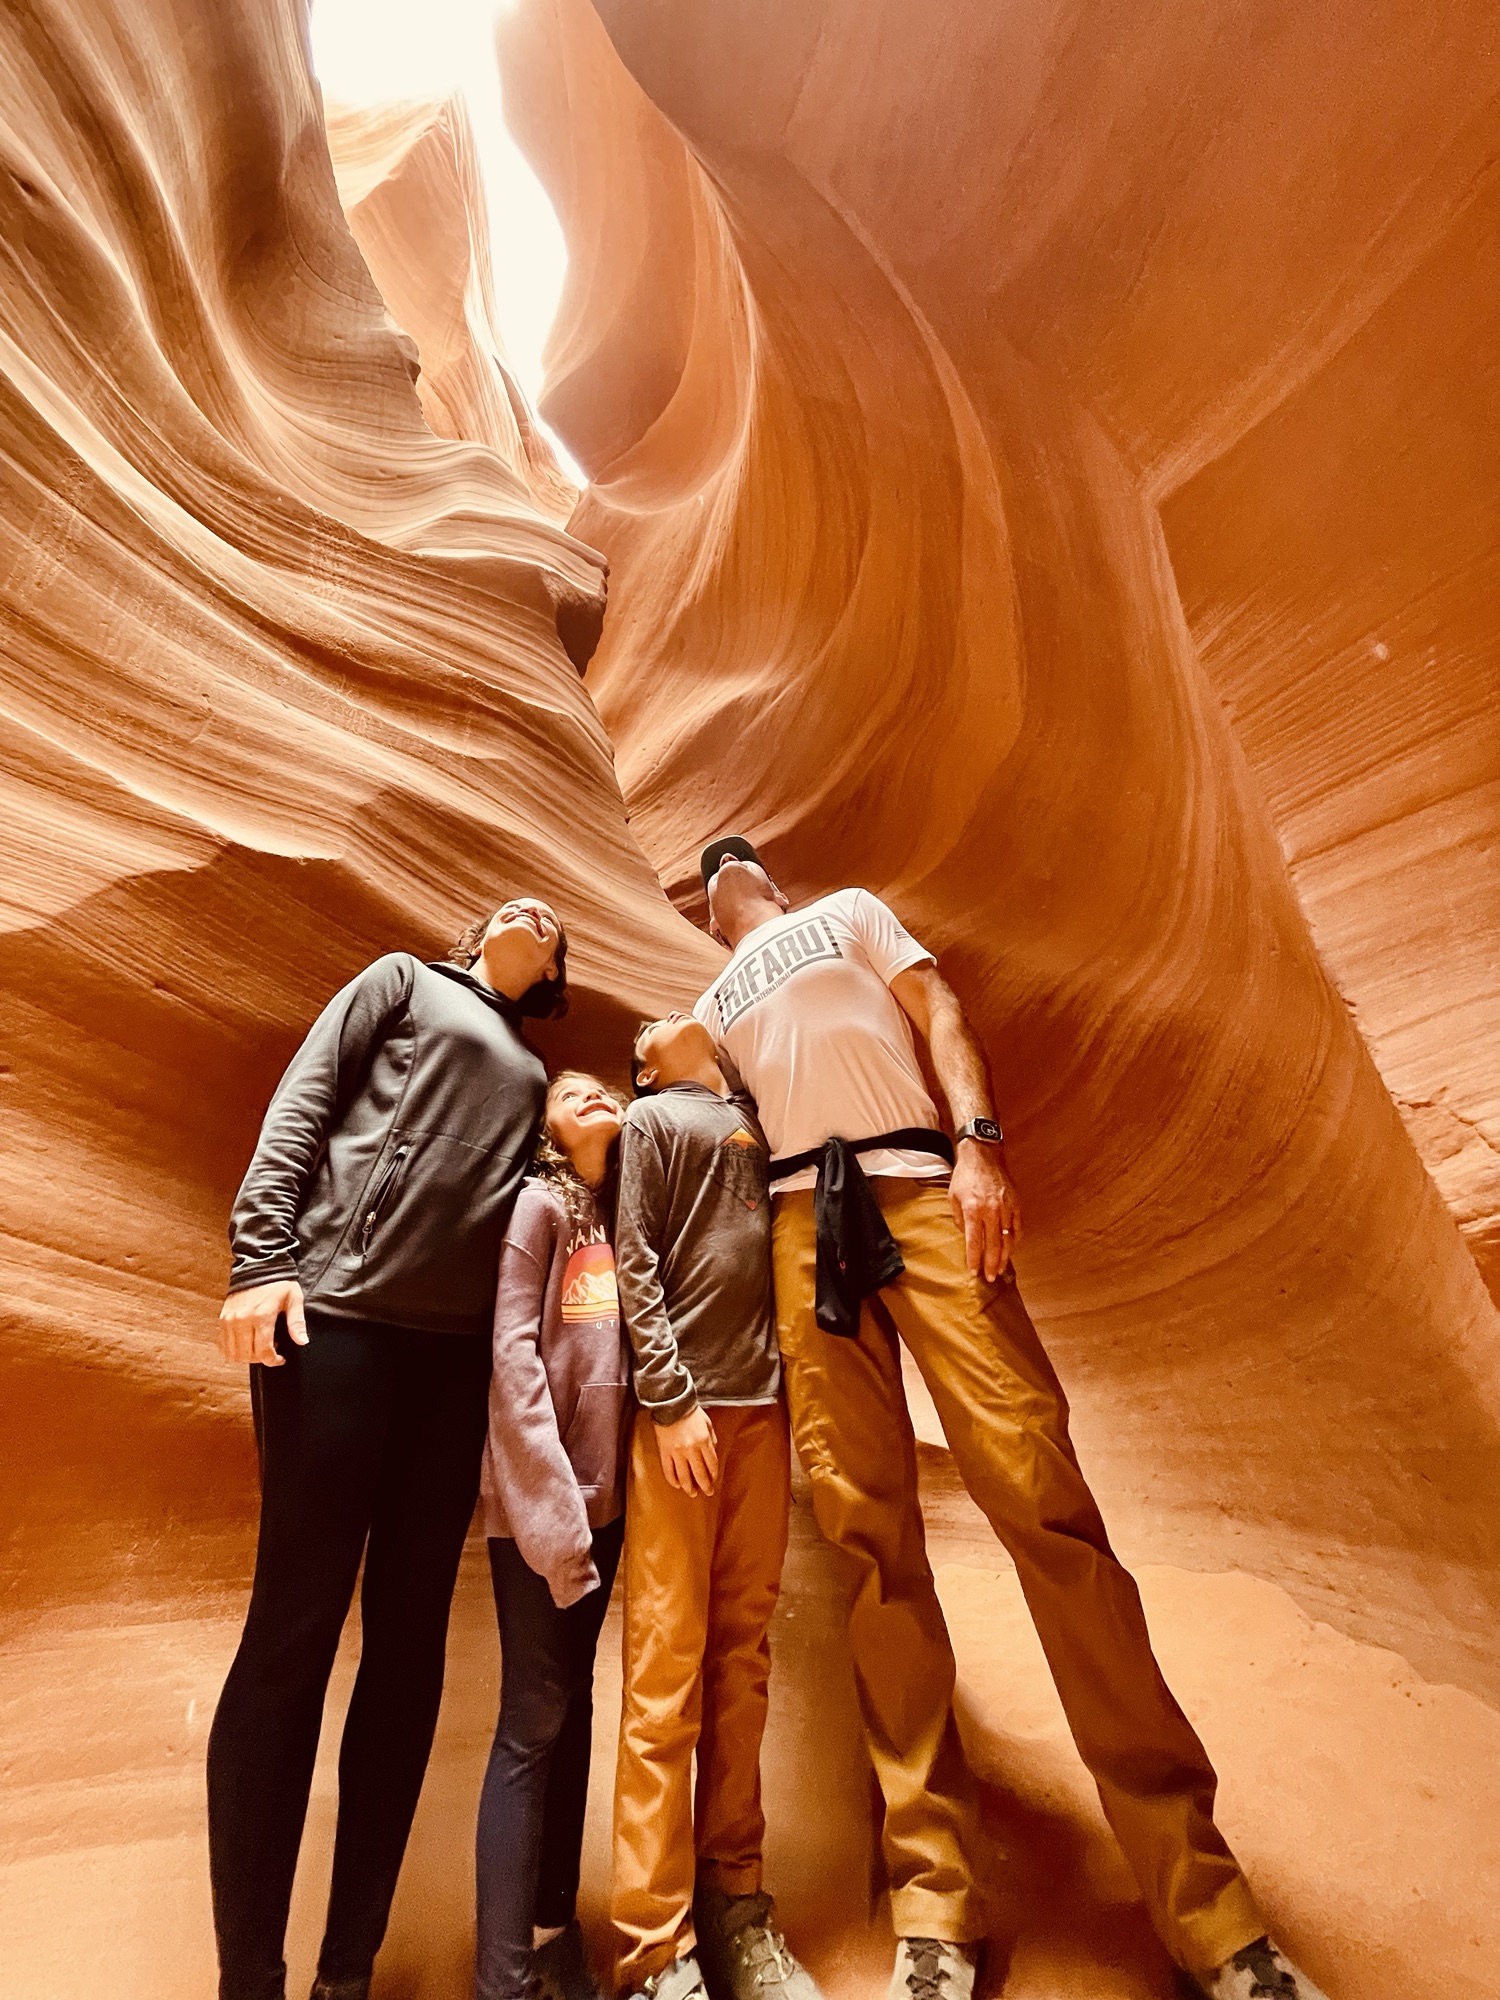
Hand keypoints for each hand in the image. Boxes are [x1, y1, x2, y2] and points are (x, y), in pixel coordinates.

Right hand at [217, 1279, 306, 1366]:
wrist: (257, 1266)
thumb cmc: (278, 1283)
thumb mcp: (294, 1299)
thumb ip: (297, 1322)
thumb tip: (302, 1341)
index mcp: (261, 1316)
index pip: (263, 1351)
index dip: (273, 1361)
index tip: (280, 1359)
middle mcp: (242, 1320)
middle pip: (247, 1355)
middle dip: (261, 1359)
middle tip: (271, 1350)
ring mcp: (229, 1320)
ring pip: (233, 1353)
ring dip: (246, 1356)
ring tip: (258, 1346)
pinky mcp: (223, 1318)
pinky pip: (223, 1345)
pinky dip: (233, 1350)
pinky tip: (245, 1343)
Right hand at [654, 1406, 718, 1495]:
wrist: (671, 1404)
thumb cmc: (691, 1412)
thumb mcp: (707, 1423)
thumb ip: (711, 1439)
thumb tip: (713, 1452)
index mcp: (704, 1441)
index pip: (712, 1464)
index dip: (713, 1475)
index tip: (714, 1480)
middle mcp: (691, 1449)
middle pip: (700, 1473)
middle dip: (705, 1486)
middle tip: (708, 1492)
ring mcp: (676, 1452)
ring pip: (684, 1476)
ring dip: (689, 1487)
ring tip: (692, 1493)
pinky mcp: (665, 1452)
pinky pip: (668, 1470)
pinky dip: (673, 1480)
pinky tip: (677, 1485)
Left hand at [949, 1140, 1020, 1280]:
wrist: (983, 1155)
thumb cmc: (965, 1176)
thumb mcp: (953, 1197)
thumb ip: (959, 1220)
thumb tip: (967, 1238)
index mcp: (973, 1210)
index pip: (974, 1243)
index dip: (974, 1260)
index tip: (974, 1272)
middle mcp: (991, 1211)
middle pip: (993, 1245)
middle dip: (991, 1265)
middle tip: (990, 1278)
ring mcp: (1006, 1207)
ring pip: (1008, 1239)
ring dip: (1004, 1257)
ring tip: (1000, 1269)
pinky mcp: (1015, 1203)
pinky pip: (1017, 1227)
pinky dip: (1014, 1240)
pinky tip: (1010, 1249)